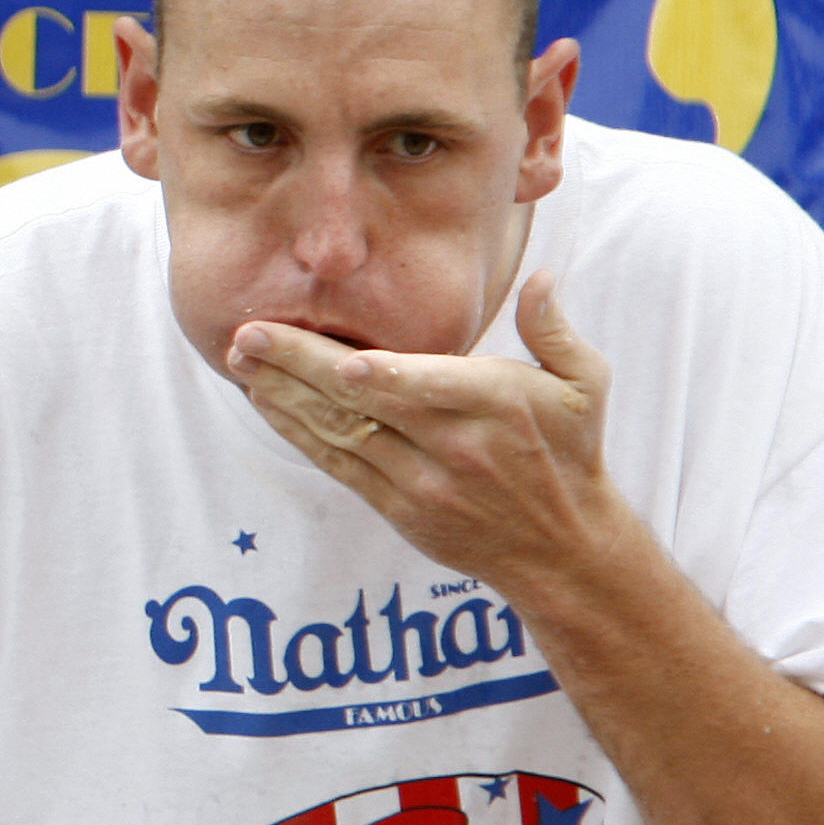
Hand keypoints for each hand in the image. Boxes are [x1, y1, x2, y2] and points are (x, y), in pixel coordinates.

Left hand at [226, 272, 626, 595]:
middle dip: (300, 367)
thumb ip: (555, 329)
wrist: (559, 547)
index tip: (343, 360)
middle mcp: (454, 446)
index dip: (388, 377)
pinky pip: (337, 464)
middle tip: (248, 336)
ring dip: (284, 396)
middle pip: (367, 403)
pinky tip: (265, 401)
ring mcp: (421, 482)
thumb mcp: (583, 385)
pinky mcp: (396, 508)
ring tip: (240, 361)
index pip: (434, 388)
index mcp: (497, 405)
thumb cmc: (569, 450)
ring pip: (341, 433)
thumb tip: (542, 277)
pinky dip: (297, 432)